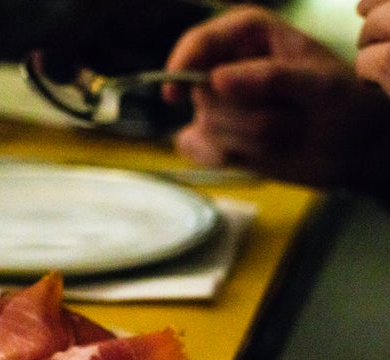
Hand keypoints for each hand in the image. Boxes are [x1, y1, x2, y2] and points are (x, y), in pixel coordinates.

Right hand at [162, 5, 389, 193]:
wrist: (353, 149)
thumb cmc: (346, 105)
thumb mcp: (321, 86)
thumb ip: (271, 77)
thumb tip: (215, 79)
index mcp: (250, 36)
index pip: (201, 41)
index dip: (182, 63)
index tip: (174, 94)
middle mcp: (228, 66)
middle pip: (203, 92)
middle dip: (246, 114)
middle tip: (291, 117)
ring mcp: (220, 104)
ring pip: (207, 125)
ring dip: (250, 138)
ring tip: (287, 132)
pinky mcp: (215, 137)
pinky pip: (196, 149)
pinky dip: (225, 156)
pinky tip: (254, 154)